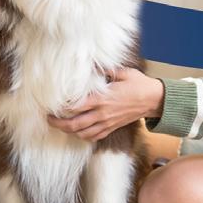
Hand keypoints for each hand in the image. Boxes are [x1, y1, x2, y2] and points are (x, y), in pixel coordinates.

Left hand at [48, 67, 164, 140]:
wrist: (154, 100)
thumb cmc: (139, 84)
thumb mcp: (122, 72)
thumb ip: (106, 70)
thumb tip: (92, 64)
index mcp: (102, 99)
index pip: (76, 107)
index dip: (62, 109)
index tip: (52, 105)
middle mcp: (102, 113)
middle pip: (74, 124)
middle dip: (58, 124)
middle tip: (49, 120)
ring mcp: (106, 123)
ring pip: (82, 133)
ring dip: (69, 131)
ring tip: (60, 126)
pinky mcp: (111, 128)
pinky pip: (93, 138)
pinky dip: (83, 137)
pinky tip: (77, 132)